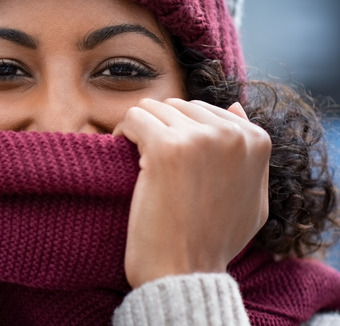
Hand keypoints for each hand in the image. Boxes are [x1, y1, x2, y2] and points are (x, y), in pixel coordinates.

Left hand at [113, 98, 270, 287]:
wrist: (185, 271)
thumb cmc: (214, 240)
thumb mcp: (252, 197)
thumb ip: (248, 154)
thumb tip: (234, 107)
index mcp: (256, 141)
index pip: (203, 110)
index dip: (180, 132)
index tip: (169, 159)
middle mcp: (231, 134)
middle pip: (176, 106)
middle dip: (160, 128)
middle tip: (148, 159)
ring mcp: (198, 139)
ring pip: (152, 108)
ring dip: (140, 130)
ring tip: (136, 158)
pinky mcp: (165, 148)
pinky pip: (133, 118)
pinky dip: (122, 132)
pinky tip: (122, 153)